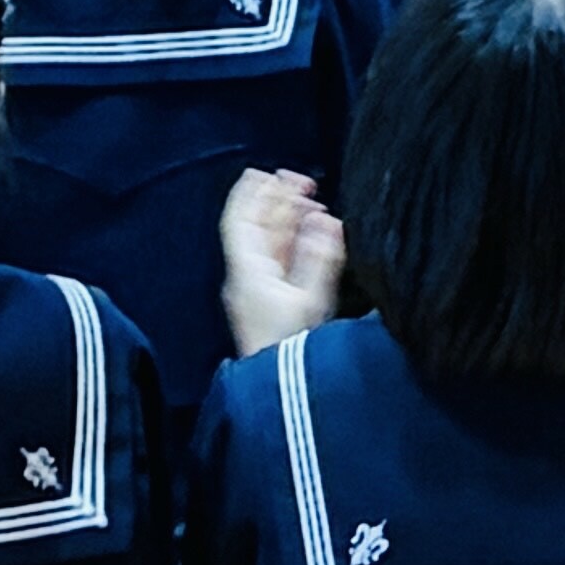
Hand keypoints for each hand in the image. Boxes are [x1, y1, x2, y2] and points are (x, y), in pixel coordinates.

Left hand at [220, 170, 352, 357]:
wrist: (284, 392)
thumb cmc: (290, 349)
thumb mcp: (309, 302)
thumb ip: (319, 259)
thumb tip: (325, 221)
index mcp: (247, 272)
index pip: (239, 222)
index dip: (250, 194)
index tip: (265, 172)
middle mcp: (248, 278)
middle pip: (257, 229)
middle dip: (276, 201)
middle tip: (301, 181)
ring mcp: (260, 291)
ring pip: (271, 245)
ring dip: (289, 220)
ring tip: (312, 203)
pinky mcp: (274, 304)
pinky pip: (281, 262)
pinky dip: (296, 243)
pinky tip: (314, 234)